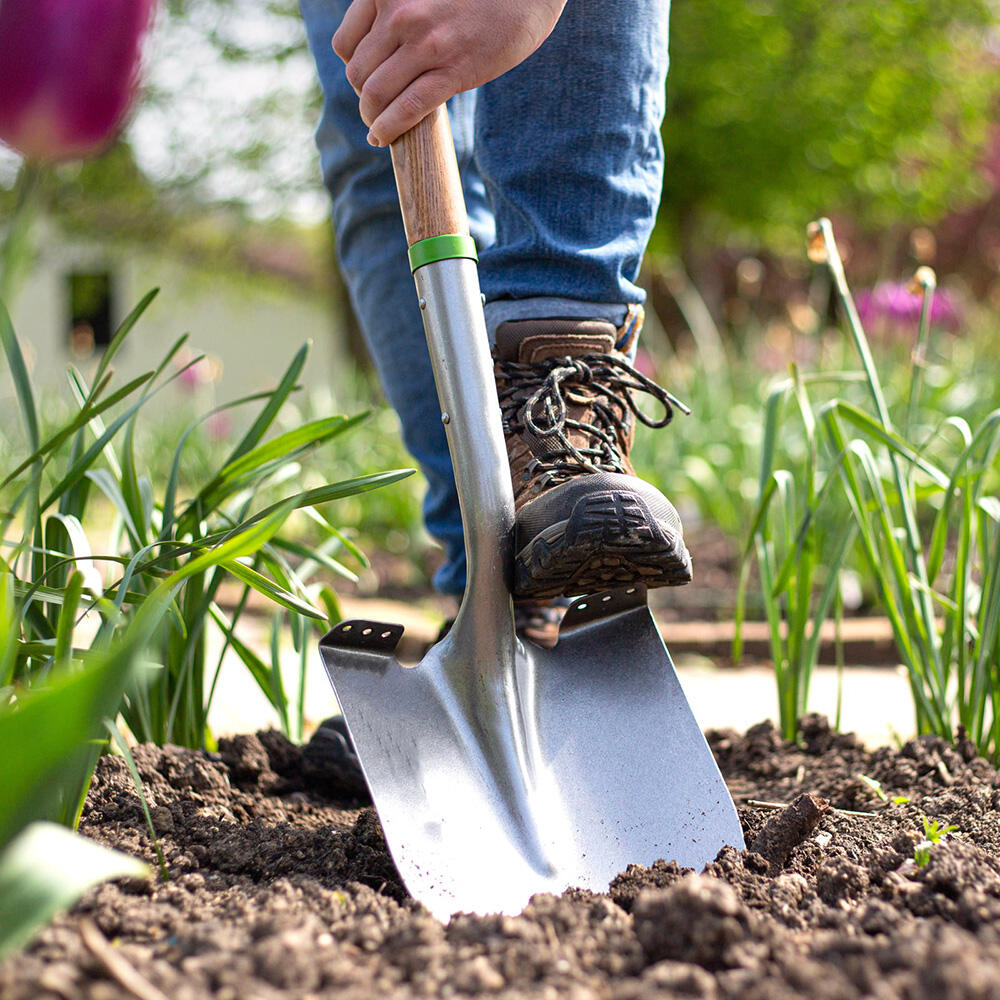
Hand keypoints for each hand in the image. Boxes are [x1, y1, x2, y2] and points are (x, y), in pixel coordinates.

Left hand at [333, 0, 565, 145]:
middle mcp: (400, 14)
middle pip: (359, 74)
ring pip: (376, 94)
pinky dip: (389, 129)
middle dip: (364, 96)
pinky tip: (382, 138)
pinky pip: (407, 109)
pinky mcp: (452, 72)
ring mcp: (425, 45)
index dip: (353, 68)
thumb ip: (401, 13)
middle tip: (378, 107)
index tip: (368, 80)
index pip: (345, 43)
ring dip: (372, 118)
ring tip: (376, 127)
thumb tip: (384, 51)